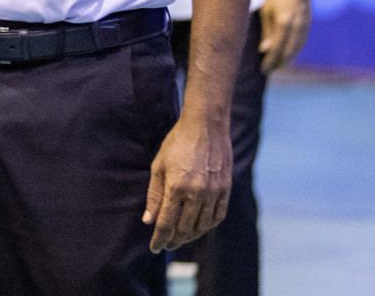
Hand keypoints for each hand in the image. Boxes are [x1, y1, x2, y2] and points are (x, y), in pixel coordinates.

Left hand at [143, 113, 232, 253]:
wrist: (205, 127)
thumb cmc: (177, 143)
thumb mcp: (158, 167)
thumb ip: (154, 196)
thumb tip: (149, 221)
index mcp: (176, 188)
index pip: (166, 224)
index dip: (159, 239)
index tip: (154, 248)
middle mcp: (196, 194)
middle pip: (185, 229)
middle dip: (174, 240)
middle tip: (166, 244)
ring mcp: (214, 193)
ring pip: (202, 226)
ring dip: (191, 236)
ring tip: (181, 238)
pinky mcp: (225, 189)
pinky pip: (218, 216)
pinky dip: (208, 226)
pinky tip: (200, 228)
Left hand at [258, 0, 311, 73]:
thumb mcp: (266, 10)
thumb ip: (267, 31)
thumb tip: (264, 50)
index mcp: (283, 23)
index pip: (276, 49)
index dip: (270, 61)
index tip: (263, 70)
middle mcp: (296, 27)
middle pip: (288, 53)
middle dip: (279, 63)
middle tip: (269, 70)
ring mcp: (305, 27)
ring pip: (297, 49)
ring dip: (288, 59)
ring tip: (278, 64)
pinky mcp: (309, 25)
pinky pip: (302, 43)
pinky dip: (295, 51)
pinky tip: (288, 54)